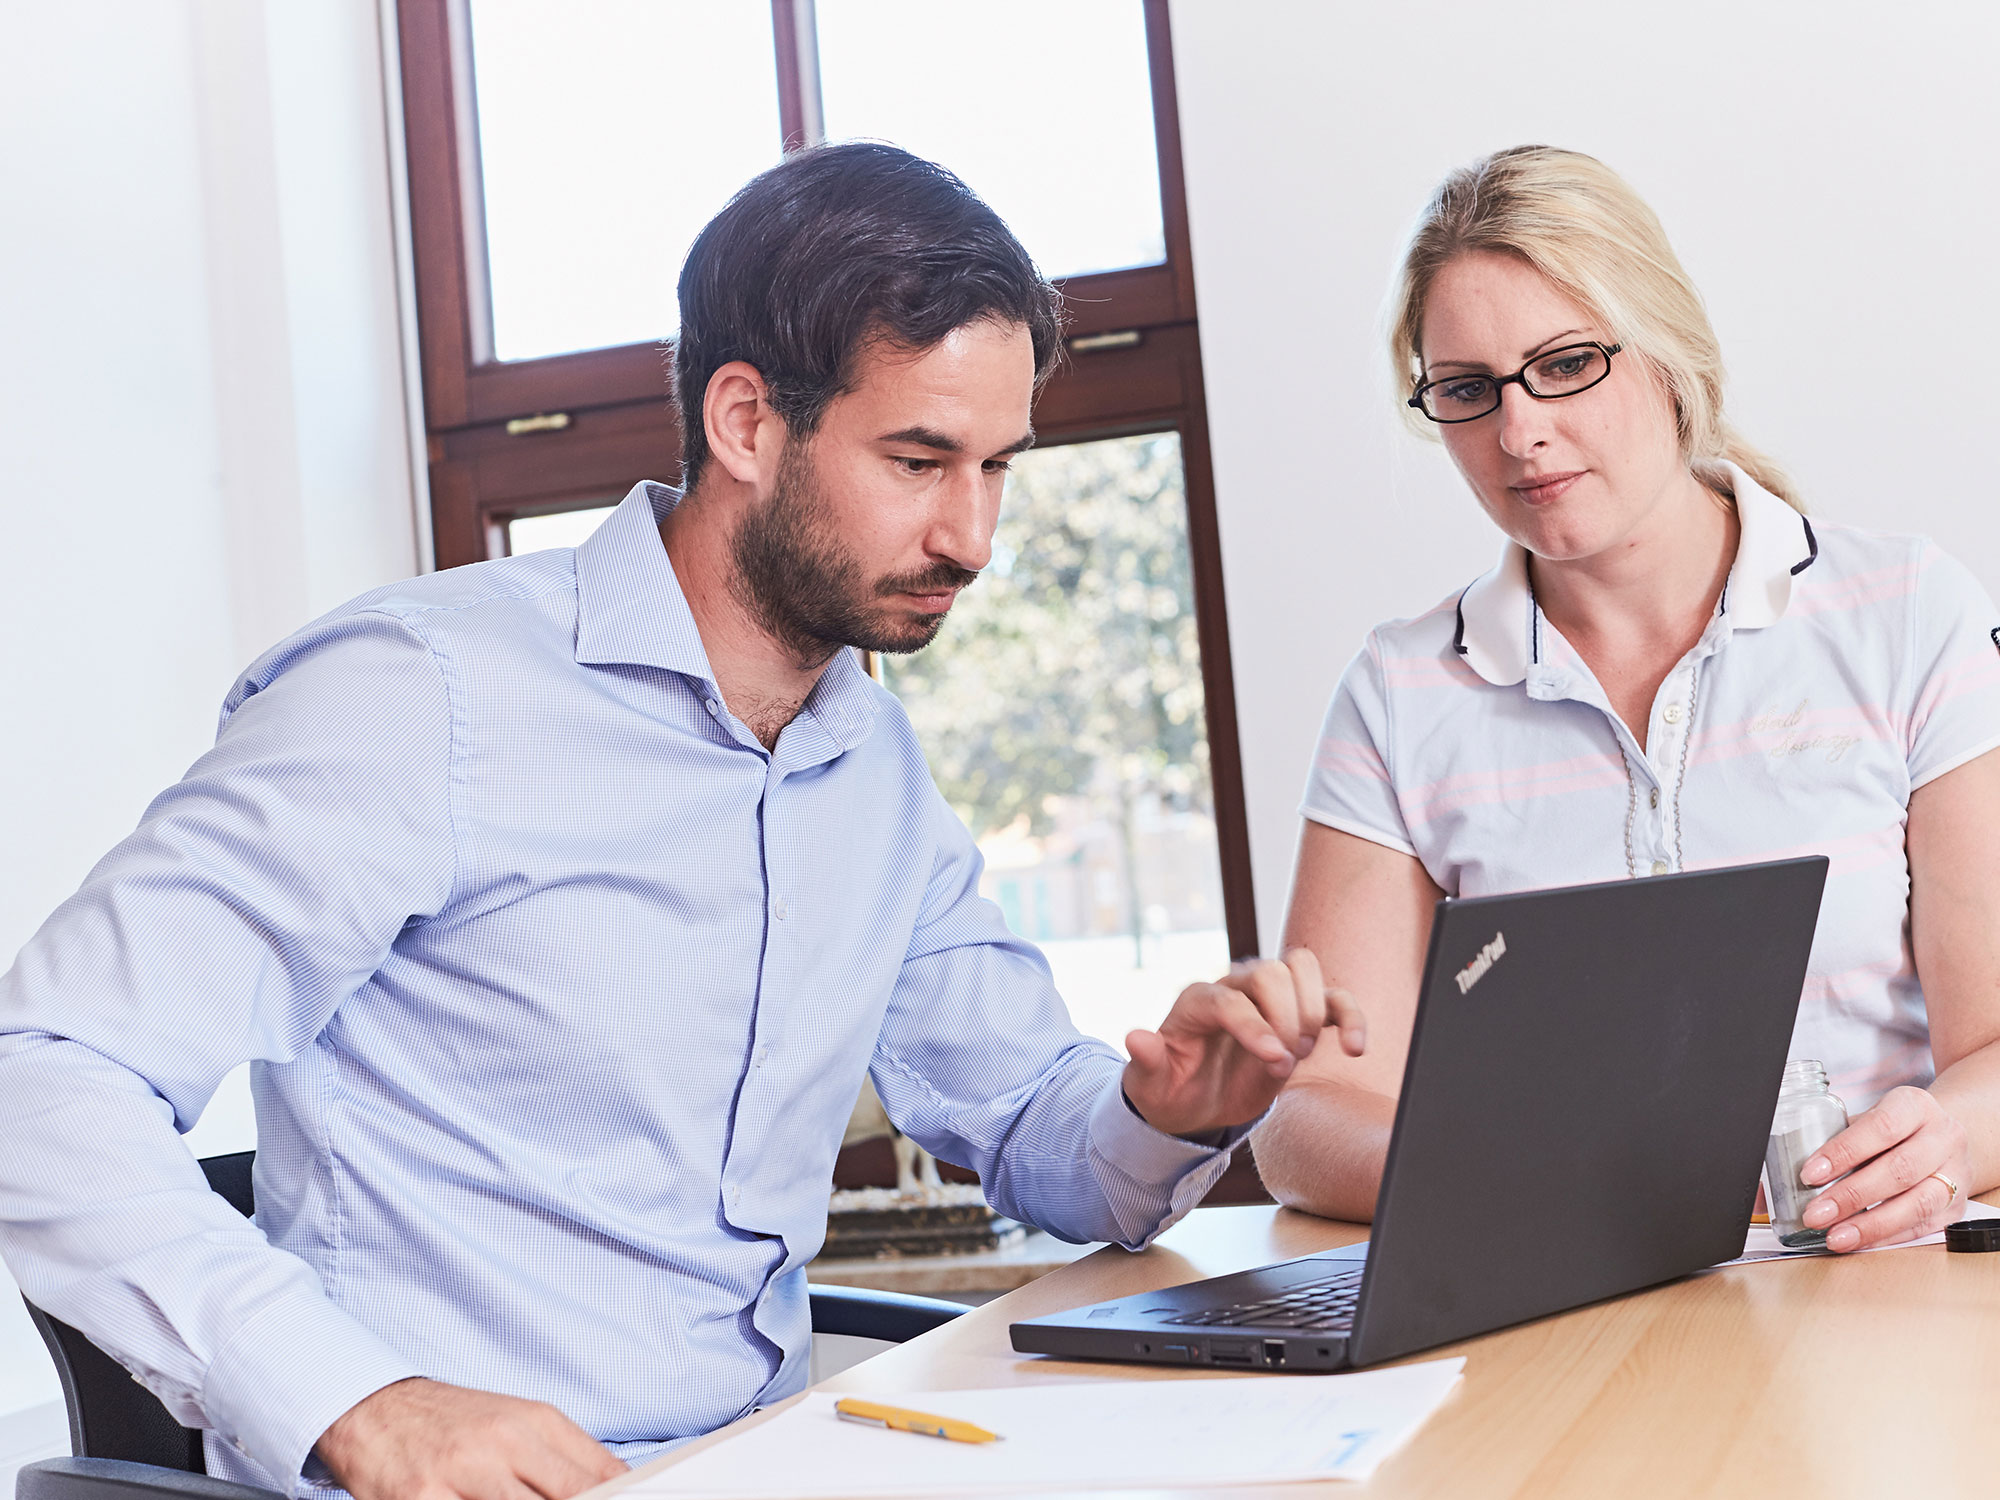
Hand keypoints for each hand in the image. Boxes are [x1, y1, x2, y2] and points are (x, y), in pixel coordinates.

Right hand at [316, 1377, 627, 1499]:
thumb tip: (620, 1484)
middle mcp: (501, 1444)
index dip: (616, 1499)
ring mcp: (459, 1474)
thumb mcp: (521, 1422)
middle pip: (566, 1496)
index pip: (596, 1476)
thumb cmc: (456, 1422)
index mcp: (535, 1423)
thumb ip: (572, 1456)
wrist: (375, 1409)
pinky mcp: (420, 1499)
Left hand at [1122, 948, 1365, 1138]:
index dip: (1254, 1026)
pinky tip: (1355, 1048)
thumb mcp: (1150, 1084)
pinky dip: (1350, 1016)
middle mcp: (1233, 988)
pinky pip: (1332, 999)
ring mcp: (1267, 997)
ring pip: (1302, 966)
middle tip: (1285, 1059)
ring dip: (1314, 1008)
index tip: (1275, 1061)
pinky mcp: (1296, 1015)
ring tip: (1305, 1051)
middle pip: (1270, 970)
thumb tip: (1134, 1037)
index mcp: (1196, 1001)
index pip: (1230, 998)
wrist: (1192, 1099)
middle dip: (1285, 1015)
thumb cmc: (1170, 1088)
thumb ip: (1146, 1061)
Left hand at [1796, 1085, 1970, 1251]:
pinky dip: (1886, 1237)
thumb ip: (1822, 1141)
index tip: (1810, 1174)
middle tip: (1814, 1214)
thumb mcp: (1863, 1120)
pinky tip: (1857, 1241)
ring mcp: (1954, 1173)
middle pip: (1898, 1170)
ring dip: (1870, 1224)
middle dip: (1851, 1196)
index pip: (1880, 1128)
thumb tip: (1763, 1184)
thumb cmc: (1892, 1127)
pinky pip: (1922, 1226)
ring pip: (1916, 1203)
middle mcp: (1941, 1137)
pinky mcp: (1956, 1206)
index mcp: (1914, 1106)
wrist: (1944, 1133)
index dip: (1843, 1152)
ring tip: (1834, 1236)